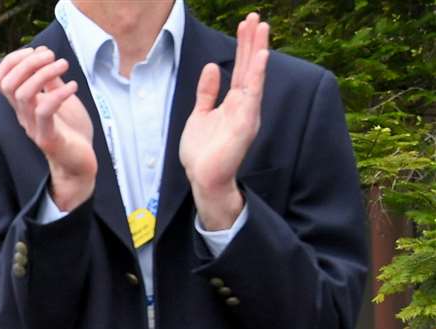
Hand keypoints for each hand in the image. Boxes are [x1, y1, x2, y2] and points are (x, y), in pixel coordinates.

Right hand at [0, 45, 96, 210]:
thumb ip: (50, 79)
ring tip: (64, 65)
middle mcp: (23, 115)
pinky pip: (45, 112)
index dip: (12, 60)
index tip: (36, 51)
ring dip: (44, 73)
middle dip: (28, 64)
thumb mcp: (60, 97)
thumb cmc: (70, 130)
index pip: (0, 80)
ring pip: (23, 95)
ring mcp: (33, 127)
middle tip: (51, 56)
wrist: (80, 163)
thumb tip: (43, 53)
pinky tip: (73, 87)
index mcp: (22, 105)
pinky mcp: (47, 138)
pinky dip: (59, 94)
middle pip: (8, 85)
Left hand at [180, 12, 267, 229]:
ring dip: (257, 51)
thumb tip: (211, 67)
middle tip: (255, 16)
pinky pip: (253, 94)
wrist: (203, 178)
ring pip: (253, 75)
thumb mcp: (200, 115)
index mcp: (233, 102)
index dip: (242, 46)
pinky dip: (257, 75)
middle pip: (249, 66)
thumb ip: (207, 92)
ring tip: (261, 27)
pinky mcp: (245, 123)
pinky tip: (260, 56)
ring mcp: (246, 112)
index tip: (245, 24)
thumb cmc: (203, 152)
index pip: (240, 68)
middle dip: (252, 41)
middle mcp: (244, 104)